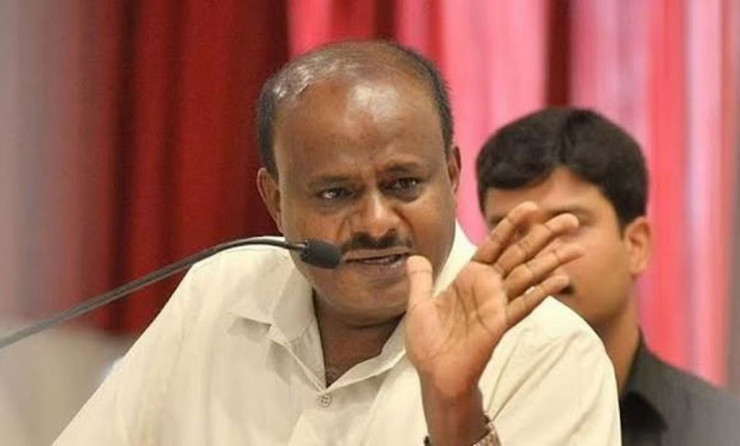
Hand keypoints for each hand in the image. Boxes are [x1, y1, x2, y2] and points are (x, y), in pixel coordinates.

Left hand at [404, 202, 583, 444]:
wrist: (434, 376)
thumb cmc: (428, 344)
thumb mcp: (418, 305)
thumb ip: (420, 280)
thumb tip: (413, 257)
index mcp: (469, 278)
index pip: (495, 245)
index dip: (512, 225)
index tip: (531, 207)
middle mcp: (488, 288)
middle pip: (520, 254)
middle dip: (544, 236)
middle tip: (569, 219)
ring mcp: (497, 305)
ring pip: (529, 276)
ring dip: (552, 260)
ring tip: (576, 246)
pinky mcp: (500, 324)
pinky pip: (524, 304)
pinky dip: (542, 291)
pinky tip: (561, 279)